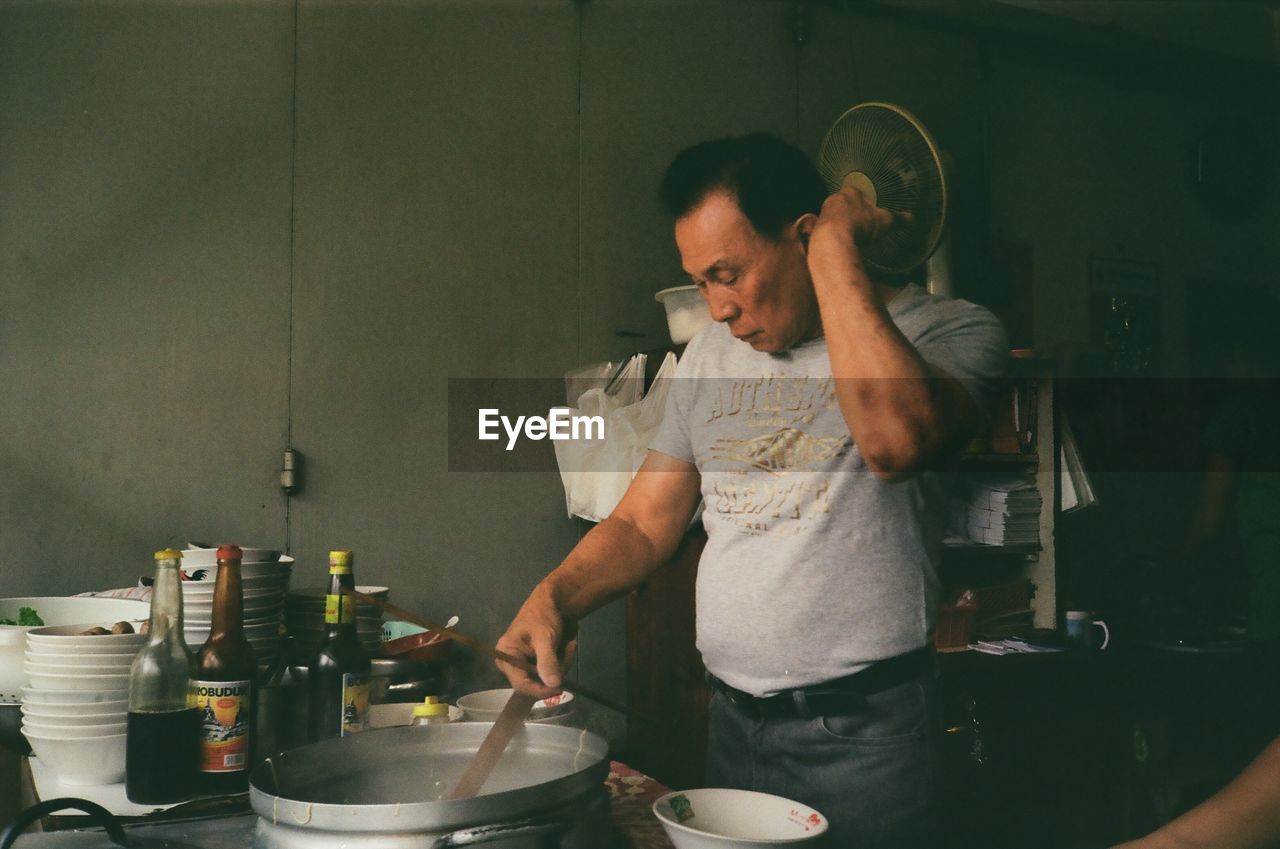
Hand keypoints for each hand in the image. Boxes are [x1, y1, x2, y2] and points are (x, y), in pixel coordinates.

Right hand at [494, 584, 577, 699]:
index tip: (560, 686)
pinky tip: (567, 646)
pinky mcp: (534, 663)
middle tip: (570, 649)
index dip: (540, 689)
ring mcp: (523, 664)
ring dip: (562, 664)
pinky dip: (561, 662)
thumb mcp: (545, 637)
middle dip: (555, 670)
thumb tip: (553, 685)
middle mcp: (511, 663)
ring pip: (545, 678)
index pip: (520, 684)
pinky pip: (549, 672)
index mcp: (506, 656)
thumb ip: (547, 661)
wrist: (551, 602)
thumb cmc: (543, 615)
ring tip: (570, 644)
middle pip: (534, 682)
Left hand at [806, 186, 909, 282]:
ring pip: (834, 218)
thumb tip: (912, 218)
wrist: (833, 242)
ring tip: (853, 237)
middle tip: (863, 226)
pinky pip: (825, 232)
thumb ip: (899, 219)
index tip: (872, 213)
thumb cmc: (858, 226)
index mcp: (850, 192)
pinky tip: (840, 244)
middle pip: (845, 205)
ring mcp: (823, 215)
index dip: (867, 203)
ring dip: (842, 226)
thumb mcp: (885, 221)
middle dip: (853, 214)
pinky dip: (833, 237)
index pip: (860, 193)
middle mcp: (833, 200)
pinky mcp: (815, 230)